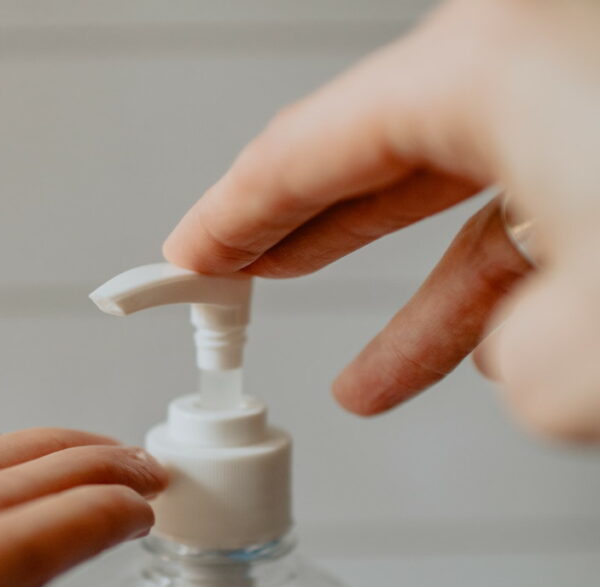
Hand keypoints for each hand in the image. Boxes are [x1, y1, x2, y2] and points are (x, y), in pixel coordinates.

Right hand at [163, 0, 599, 439]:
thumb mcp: (593, 338)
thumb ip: (527, 366)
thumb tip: (523, 363)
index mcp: (484, 64)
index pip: (298, 151)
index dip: (226, 220)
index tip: (183, 262)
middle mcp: (525, 48)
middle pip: (367, 156)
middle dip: (299, 240)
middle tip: (237, 282)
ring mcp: (577, 77)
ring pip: (461, 190)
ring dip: (414, 298)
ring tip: (364, 382)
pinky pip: (536, 193)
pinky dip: (503, 274)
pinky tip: (487, 346)